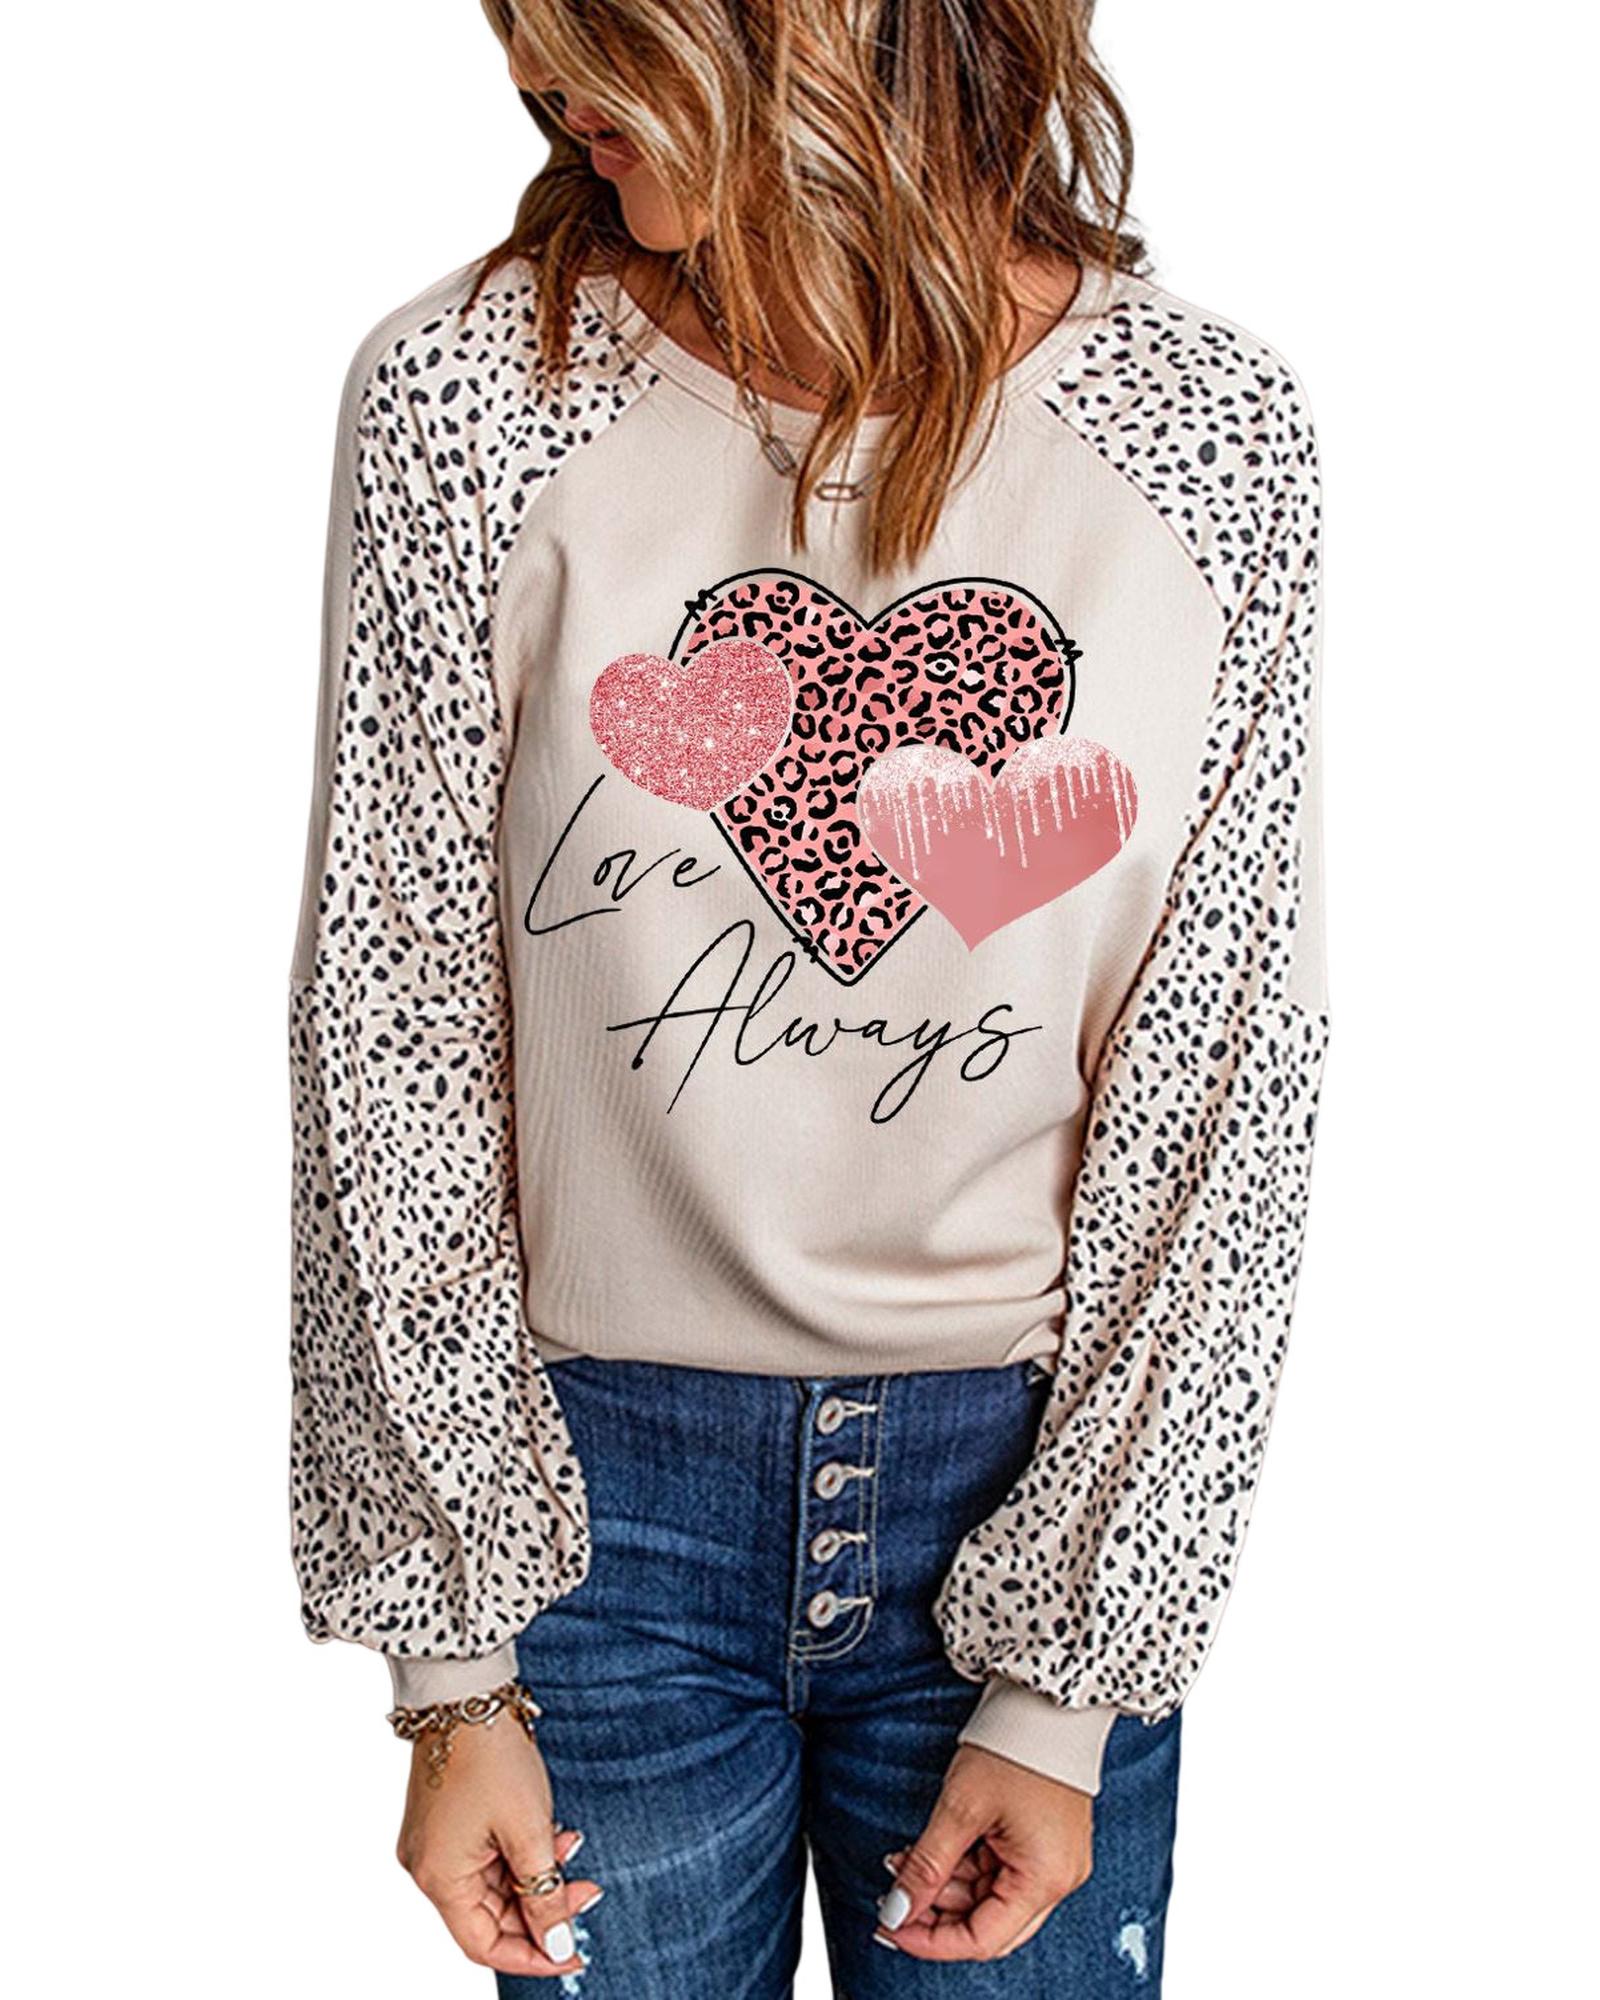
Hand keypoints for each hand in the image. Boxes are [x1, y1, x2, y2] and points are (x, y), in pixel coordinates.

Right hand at [395, 1712, 602, 1976]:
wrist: (466, 1692)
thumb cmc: (492, 1756)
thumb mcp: (529, 1830)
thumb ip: (545, 1894)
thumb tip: (558, 1945)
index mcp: (439, 1878)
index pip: (485, 1945)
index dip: (532, 1955)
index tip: (574, 1953)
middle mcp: (429, 1867)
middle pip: (490, 1915)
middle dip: (543, 1908)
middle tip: (588, 1891)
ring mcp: (436, 1844)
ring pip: (493, 1885)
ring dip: (536, 1876)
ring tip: (571, 1847)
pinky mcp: (447, 1822)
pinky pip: (487, 1857)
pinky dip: (521, 1854)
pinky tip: (552, 1835)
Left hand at [875, 1743, 1092, 1960]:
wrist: (1046, 1700)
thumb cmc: (1013, 1747)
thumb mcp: (960, 1808)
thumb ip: (928, 1867)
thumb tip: (899, 1912)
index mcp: (1044, 1878)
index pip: (983, 1939)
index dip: (933, 1941)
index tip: (892, 1928)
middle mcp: (1056, 1878)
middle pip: (988, 1923)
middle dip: (937, 1912)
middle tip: (894, 1895)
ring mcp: (1052, 1861)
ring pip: (989, 1897)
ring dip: (946, 1885)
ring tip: (905, 1858)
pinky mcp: (1044, 1843)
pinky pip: (1000, 1872)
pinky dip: (964, 1865)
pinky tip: (932, 1849)